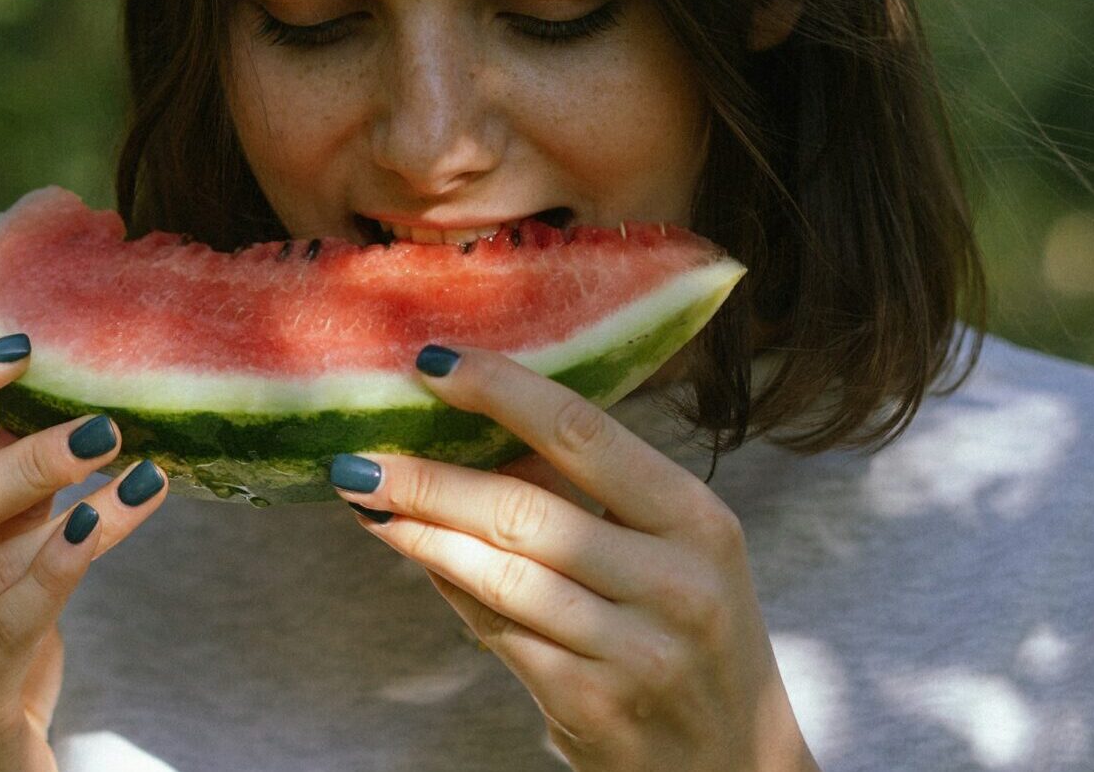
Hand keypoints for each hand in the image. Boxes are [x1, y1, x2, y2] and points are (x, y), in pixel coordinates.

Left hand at [329, 345, 818, 771]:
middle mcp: (674, 582)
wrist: (732, 760)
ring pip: (498, 575)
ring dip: (419, 533)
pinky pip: (497, 633)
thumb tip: (468, 428)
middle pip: (523, 509)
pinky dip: (449, 589)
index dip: (500, 390)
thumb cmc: (686, 623)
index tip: (432, 361)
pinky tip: (415, 557)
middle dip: (428, 478)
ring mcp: (635, 652)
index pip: (583, 432)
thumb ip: (587, 492)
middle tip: (360, 454)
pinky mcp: (593, 707)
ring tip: (367, 498)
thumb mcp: (670, 546)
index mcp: (695, 518)